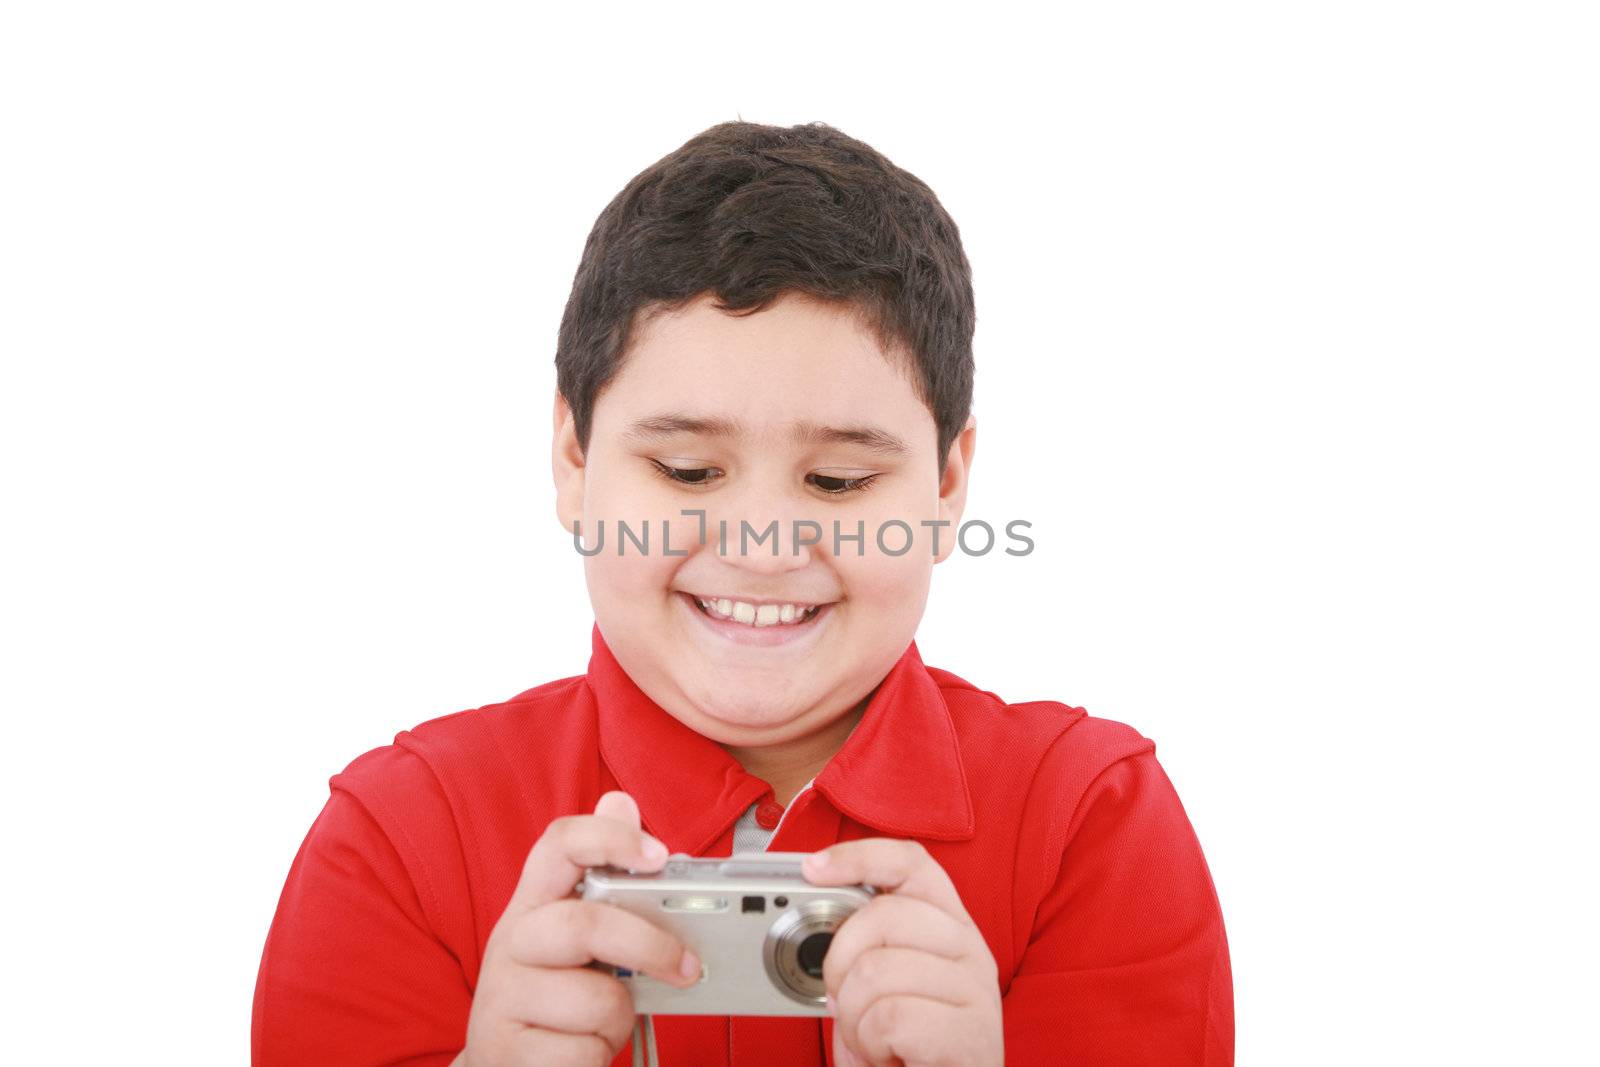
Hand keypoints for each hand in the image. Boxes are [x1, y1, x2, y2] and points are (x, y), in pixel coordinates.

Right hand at [458, 791, 701, 1066]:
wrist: (504, 1065)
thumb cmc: (553, 997)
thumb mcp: (576, 936)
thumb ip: (605, 878)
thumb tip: (621, 800)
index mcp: (533, 905)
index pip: (560, 844)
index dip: (611, 837)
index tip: (659, 854)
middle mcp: (512, 942)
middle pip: (586, 923)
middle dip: (650, 946)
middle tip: (687, 966)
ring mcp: (505, 997)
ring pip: (596, 997)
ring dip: (620, 1018)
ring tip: (603, 1021)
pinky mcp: (511, 1051)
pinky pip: (584, 1051)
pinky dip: (599, 1055)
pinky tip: (581, 1050)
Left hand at [802, 840, 1002, 1066]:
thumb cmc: (908, 1048)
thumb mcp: (882, 987)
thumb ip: (861, 948)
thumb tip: (813, 914)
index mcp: (948, 926)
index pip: (910, 863)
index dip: (858, 857)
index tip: (812, 868)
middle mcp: (970, 948)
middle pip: (881, 915)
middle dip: (839, 964)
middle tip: (845, 1002)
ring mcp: (976, 990)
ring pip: (876, 971)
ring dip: (855, 1018)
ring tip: (874, 1039)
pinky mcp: (971, 1034)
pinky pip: (889, 1018)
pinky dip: (870, 1045)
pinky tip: (889, 1056)